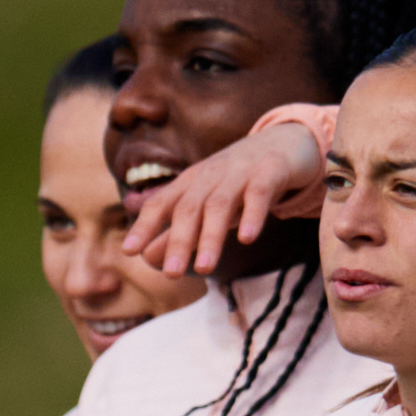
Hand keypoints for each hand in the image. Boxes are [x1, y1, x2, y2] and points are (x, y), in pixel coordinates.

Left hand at [130, 118, 323, 280]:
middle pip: (189, 208)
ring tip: (204, 268)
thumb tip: (145, 256)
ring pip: (221, 204)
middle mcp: (210, 175)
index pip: (161, 203)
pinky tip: (247, 239)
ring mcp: (240, 172)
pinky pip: (259, 194)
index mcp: (190, 183)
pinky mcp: (270, 171)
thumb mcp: (205, 202)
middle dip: (179, 240)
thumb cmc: (236, 180)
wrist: (285, 141)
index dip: (145, 225)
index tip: (129, 251)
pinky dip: (252, 215)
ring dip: (211, 236)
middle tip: (171, 273)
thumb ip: (177, 228)